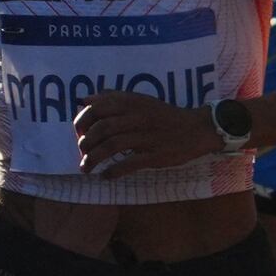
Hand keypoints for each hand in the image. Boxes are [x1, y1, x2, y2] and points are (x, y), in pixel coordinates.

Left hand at [75, 90, 227, 175]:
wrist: (197, 129)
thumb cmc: (164, 116)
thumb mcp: (140, 100)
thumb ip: (112, 98)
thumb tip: (83, 100)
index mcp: (132, 103)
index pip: (97, 109)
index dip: (82, 122)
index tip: (79, 134)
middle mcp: (138, 118)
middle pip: (102, 129)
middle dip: (86, 143)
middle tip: (82, 153)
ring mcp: (147, 137)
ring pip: (112, 147)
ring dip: (94, 159)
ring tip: (87, 167)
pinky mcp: (156, 155)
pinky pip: (129, 164)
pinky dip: (113, 171)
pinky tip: (105, 176)